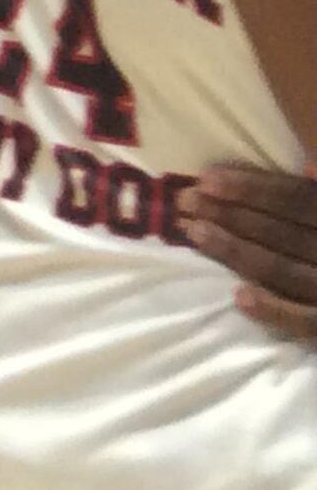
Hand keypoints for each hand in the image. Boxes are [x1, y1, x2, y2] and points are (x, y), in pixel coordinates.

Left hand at [190, 163, 316, 343]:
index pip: (302, 200)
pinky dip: (276, 310)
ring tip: (195, 231)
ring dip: (239, 252)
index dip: (256, 188)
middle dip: (233, 214)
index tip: (209, 177)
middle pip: (287, 233)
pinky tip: (239, 297)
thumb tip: (309, 166)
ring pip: (289, 272)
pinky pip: (309, 323)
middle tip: (186, 200)